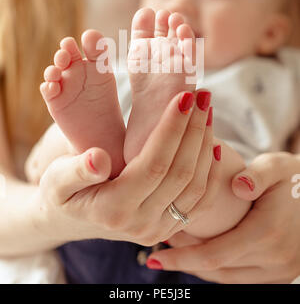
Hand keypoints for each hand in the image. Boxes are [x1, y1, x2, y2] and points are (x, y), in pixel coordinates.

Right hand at [31, 91, 215, 246]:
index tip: (183, 97)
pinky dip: (212, 172)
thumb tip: (98, 159)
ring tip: (206, 109)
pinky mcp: (171, 226)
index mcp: (113, 210)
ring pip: (196, 186)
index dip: (172, 130)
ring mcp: (160, 229)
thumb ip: (76, 172)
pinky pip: (201, 201)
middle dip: (195, 129)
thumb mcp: (56, 180)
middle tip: (202, 94)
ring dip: (205, 144)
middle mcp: (142, 225)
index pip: (154, 165)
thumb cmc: (63, 190)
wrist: (75, 216)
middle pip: (181, 173)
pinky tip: (213, 143)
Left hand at [146, 152, 299, 282]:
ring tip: (176, 248)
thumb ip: (258, 175)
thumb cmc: (295, 177)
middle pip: (217, 269)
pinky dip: (219, 269)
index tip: (154, 257)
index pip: (215, 254)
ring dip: (199, 266)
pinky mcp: (281, 274)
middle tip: (160, 240)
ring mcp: (280, 271)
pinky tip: (202, 254)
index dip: (182, 258)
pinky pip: (242, 278)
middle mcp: (275, 259)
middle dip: (184, 259)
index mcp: (268, 233)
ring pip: (228, 278)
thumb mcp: (278, 166)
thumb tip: (238, 186)